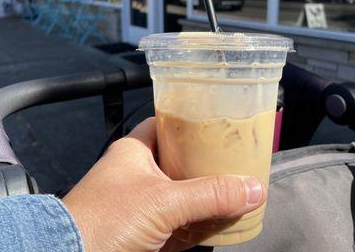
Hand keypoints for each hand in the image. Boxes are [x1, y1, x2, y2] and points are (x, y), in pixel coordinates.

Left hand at [62, 117, 265, 251]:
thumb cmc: (102, 220)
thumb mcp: (164, 202)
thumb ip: (209, 195)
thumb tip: (251, 189)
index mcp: (135, 151)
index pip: (168, 125)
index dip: (194, 124)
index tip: (221, 126)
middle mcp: (136, 173)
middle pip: (180, 162)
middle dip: (207, 167)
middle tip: (235, 164)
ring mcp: (138, 203)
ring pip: (180, 195)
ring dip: (204, 199)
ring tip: (234, 195)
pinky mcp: (141, 231)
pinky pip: (176, 224)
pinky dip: (195, 226)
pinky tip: (215, 226)